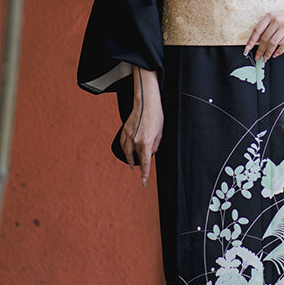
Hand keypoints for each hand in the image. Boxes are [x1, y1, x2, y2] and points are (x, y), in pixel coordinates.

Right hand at [120, 67, 162, 185]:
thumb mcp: (160, 133)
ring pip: (127, 152)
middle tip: (142, 171)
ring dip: (130, 159)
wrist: (146, 102)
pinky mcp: (124, 130)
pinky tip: (126, 151)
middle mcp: (135, 140)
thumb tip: (150, 152)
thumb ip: (155, 145)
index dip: (144, 174)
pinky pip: (123, 144)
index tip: (143, 182)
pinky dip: (124, 149)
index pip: (145, 163)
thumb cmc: (156, 116)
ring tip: (132, 164)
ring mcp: (128, 135)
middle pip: (136, 158)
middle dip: (140, 165)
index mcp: (146, 142)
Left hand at [244, 0, 283, 60]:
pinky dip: (278, 51)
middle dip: (260, 50)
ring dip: (268, 52)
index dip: (251, 41)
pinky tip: (276, 54)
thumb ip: (267, 27)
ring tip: (266, 58)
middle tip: (258, 57)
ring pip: (273, 43)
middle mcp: (276, 20)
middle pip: (264, 38)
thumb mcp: (276, 17)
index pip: (257, 30)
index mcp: (270, 16)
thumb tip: (256, 40)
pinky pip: (283, 44)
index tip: (247, 49)